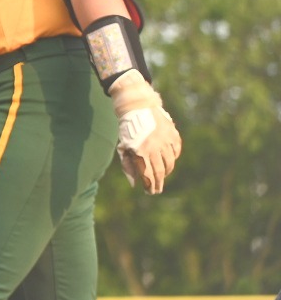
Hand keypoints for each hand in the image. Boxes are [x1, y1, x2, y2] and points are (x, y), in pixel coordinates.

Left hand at [110, 72, 180, 193]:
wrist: (137, 107)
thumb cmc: (127, 129)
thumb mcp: (123, 147)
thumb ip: (128, 166)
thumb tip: (134, 184)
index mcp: (141, 151)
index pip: (147, 174)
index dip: (149, 185)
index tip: (149, 192)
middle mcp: (155, 147)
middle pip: (160, 171)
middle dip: (158, 183)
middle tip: (157, 190)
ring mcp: (166, 140)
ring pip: (170, 162)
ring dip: (166, 172)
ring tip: (161, 176)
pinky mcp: (173, 134)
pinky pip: (176, 151)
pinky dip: (173, 158)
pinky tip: (168, 162)